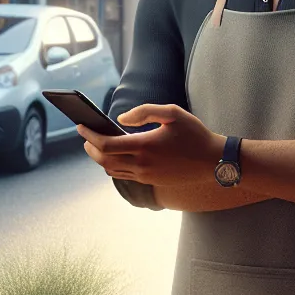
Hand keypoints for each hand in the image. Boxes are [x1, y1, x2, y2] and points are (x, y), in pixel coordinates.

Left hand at [78, 104, 225, 187]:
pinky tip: (115, 157)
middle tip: (85, 138)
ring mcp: (146, 176)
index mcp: (145, 146)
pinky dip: (113, 166)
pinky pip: (125, 176)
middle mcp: (142, 164)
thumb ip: (144, 112)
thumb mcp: (172, 113)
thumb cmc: (194, 134)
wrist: (213, 161)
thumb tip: (120, 119)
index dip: (90, 135)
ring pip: (112, 171)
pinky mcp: (152, 182)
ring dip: (100, 159)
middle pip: (104, 160)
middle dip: (90, 149)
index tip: (81, 126)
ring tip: (97, 146)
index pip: (106, 144)